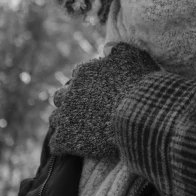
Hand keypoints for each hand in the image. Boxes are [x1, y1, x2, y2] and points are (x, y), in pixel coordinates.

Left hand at [48, 43, 159, 158]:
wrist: (138, 115)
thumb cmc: (139, 85)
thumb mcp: (133, 57)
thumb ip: (119, 50)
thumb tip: (109, 48)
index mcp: (84, 72)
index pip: (79, 75)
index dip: (88, 83)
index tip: (97, 90)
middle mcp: (71, 93)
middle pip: (60, 96)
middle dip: (69, 101)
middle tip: (83, 109)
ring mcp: (66, 117)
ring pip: (55, 119)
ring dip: (64, 122)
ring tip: (76, 129)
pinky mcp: (66, 139)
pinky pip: (56, 143)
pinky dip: (63, 144)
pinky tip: (72, 147)